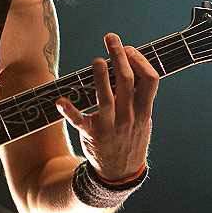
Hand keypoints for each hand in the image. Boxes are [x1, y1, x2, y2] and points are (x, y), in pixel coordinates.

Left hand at [56, 33, 158, 180]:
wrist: (120, 174)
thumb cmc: (130, 139)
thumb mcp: (144, 120)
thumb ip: (139, 98)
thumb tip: (132, 68)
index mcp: (144, 111)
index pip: (150, 80)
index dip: (140, 61)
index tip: (129, 48)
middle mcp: (128, 116)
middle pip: (126, 81)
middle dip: (119, 56)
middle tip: (110, 38)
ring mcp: (110, 126)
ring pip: (105, 97)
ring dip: (99, 76)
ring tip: (96, 61)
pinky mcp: (91, 134)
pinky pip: (78, 120)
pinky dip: (68, 110)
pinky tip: (60, 100)